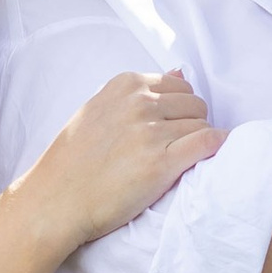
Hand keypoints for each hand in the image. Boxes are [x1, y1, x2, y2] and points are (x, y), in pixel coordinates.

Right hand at [25, 69, 222, 253]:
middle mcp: (139, 103)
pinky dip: (216, 147)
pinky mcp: (161, 163)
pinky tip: (212, 156)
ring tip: (180, 160)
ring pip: (202, 124)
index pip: (178, 85)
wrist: (55, 201)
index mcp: (125, 85)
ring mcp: (151, 132)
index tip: (171, 127)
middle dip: (191, 123)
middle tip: (175, 146)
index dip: (180, 108)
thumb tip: (181, 71)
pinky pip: (207, 143)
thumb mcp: (99, 109)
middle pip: (195, 104)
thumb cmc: (72, 160)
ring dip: (198, 142)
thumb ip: (137, 92)